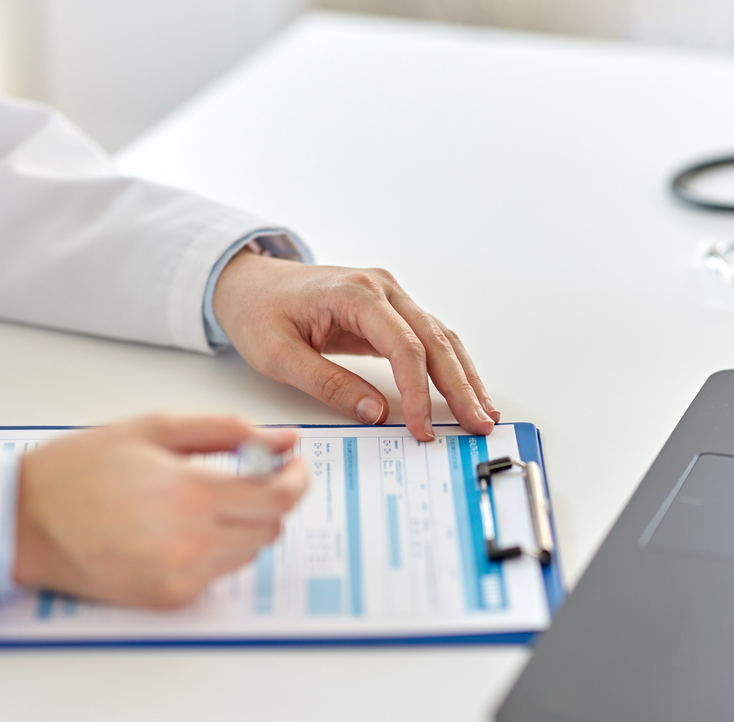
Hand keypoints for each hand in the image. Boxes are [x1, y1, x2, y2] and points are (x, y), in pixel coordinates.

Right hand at [13, 414, 308, 608]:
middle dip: (272, 499)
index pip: (279, 498)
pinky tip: (181, 528)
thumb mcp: (153, 428)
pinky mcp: (167, 600)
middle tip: (250, 475)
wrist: (17, 523)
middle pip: (271, 528)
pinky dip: (216, 550)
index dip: (297, 479)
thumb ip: (227, 430)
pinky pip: (218, 574)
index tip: (294, 465)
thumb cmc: (77, 470)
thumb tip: (283, 441)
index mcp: (190, 495)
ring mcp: (180, 579)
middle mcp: (191, 545)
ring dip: (245, 525)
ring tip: (205, 500)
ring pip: (249, 553)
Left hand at [213, 253, 499, 440]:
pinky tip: (465, 390)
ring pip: (441, 338)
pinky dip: (450, 367)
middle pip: (435, 340)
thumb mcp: (279, 355)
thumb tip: (375, 413)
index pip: (404, 347)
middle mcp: (381, 289)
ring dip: (465, 377)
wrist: (249, 282)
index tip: (422, 428)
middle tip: (479, 423)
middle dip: (460, 386)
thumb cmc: (258, 312)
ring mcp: (390, 297)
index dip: (418, 392)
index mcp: (355, 294)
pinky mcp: (390, 311)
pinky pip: (429, 339)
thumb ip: (327, 384)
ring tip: (484, 412)